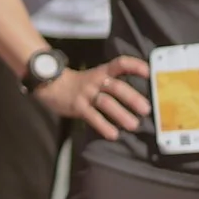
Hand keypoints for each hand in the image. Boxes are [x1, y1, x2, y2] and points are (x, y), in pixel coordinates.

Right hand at [35, 55, 150, 142]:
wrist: (50, 83)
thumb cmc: (79, 84)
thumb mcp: (95, 77)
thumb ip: (112, 84)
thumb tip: (140, 99)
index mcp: (103, 72)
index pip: (120, 64)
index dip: (134, 66)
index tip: (149, 72)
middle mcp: (96, 81)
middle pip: (116, 87)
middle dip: (132, 98)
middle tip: (146, 109)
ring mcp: (85, 93)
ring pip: (106, 103)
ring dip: (121, 114)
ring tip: (133, 125)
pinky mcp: (77, 106)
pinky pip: (92, 116)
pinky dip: (103, 126)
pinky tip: (113, 134)